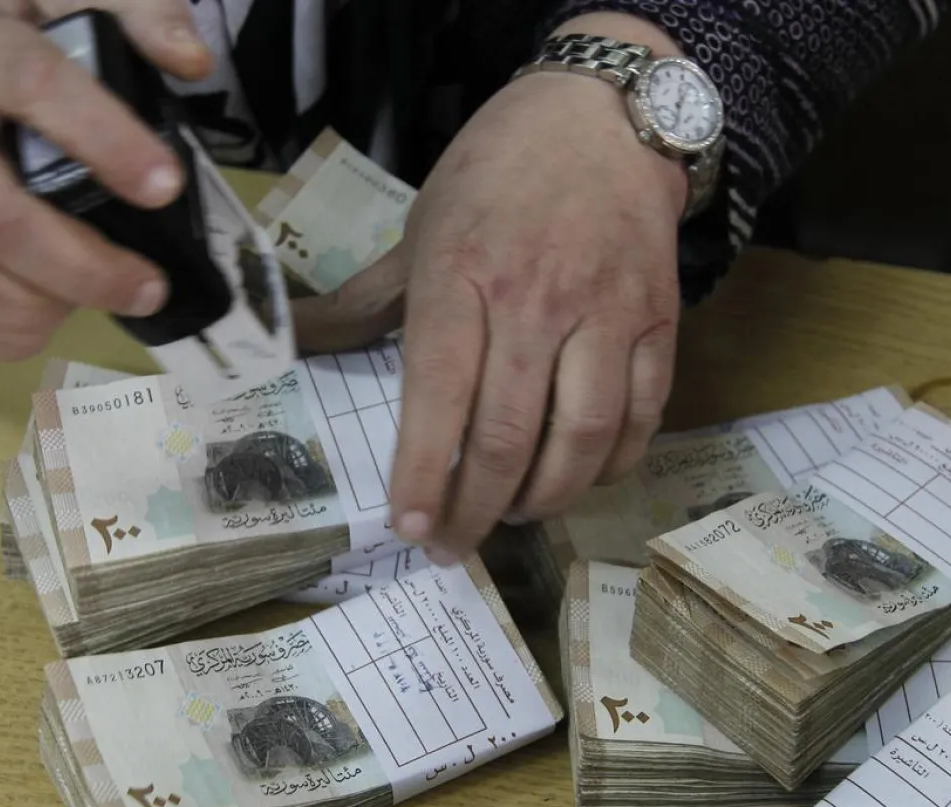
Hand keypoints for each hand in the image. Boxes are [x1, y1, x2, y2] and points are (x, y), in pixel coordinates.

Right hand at [0, 0, 211, 358]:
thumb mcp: (53, 6)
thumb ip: (132, 13)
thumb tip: (190, 58)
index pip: (30, 83)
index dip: (103, 138)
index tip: (166, 186)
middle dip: (85, 266)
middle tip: (148, 285)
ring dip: (50, 307)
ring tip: (101, 295)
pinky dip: (14, 333)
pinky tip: (52, 311)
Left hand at [291, 15, 687, 563]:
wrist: (603, 116)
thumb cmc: (495, 175)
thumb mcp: (420, 229)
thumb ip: (361, 302)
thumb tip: (291, 341)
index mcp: (461, 276)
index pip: (438, 397)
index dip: (422, 474)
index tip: (408, 528)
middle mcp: (534, 301)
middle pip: (507, 436)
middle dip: (476, 510)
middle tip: (454, 547)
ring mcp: (606, 314)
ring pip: (582, 438)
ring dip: (545, 497)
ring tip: (513, 514)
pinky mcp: (658, 321)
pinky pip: (642, 416)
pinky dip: (612, 465)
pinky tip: (581, 479)